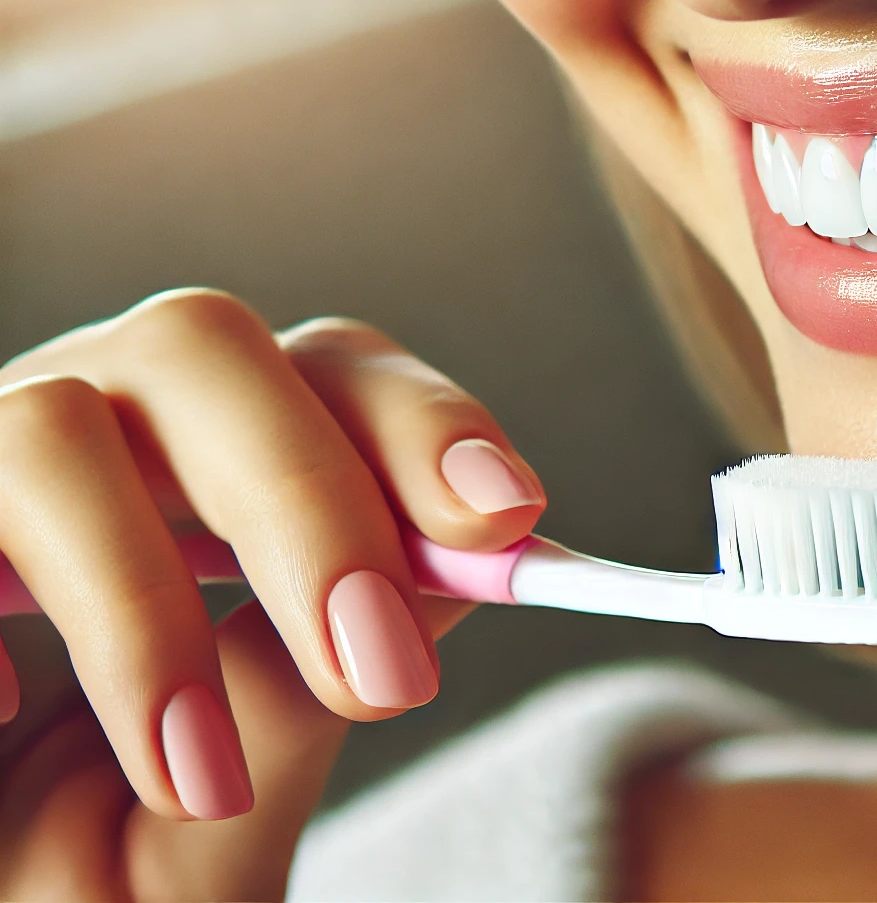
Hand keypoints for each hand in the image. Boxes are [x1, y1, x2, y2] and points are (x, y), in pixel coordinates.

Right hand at [0, 288, 545, 899]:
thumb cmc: (73, 888)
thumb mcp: (211, 817)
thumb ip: (301, 693)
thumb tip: (453, 569)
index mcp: (189, 474)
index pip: (325, 373)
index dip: (421, 422)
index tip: (508, 521)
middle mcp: (83, 442)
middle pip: (204, 346)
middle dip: (312, 503)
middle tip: (382, 680)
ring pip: (53, 425)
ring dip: (143, 601)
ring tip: (195, 782)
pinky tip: (4, 717)